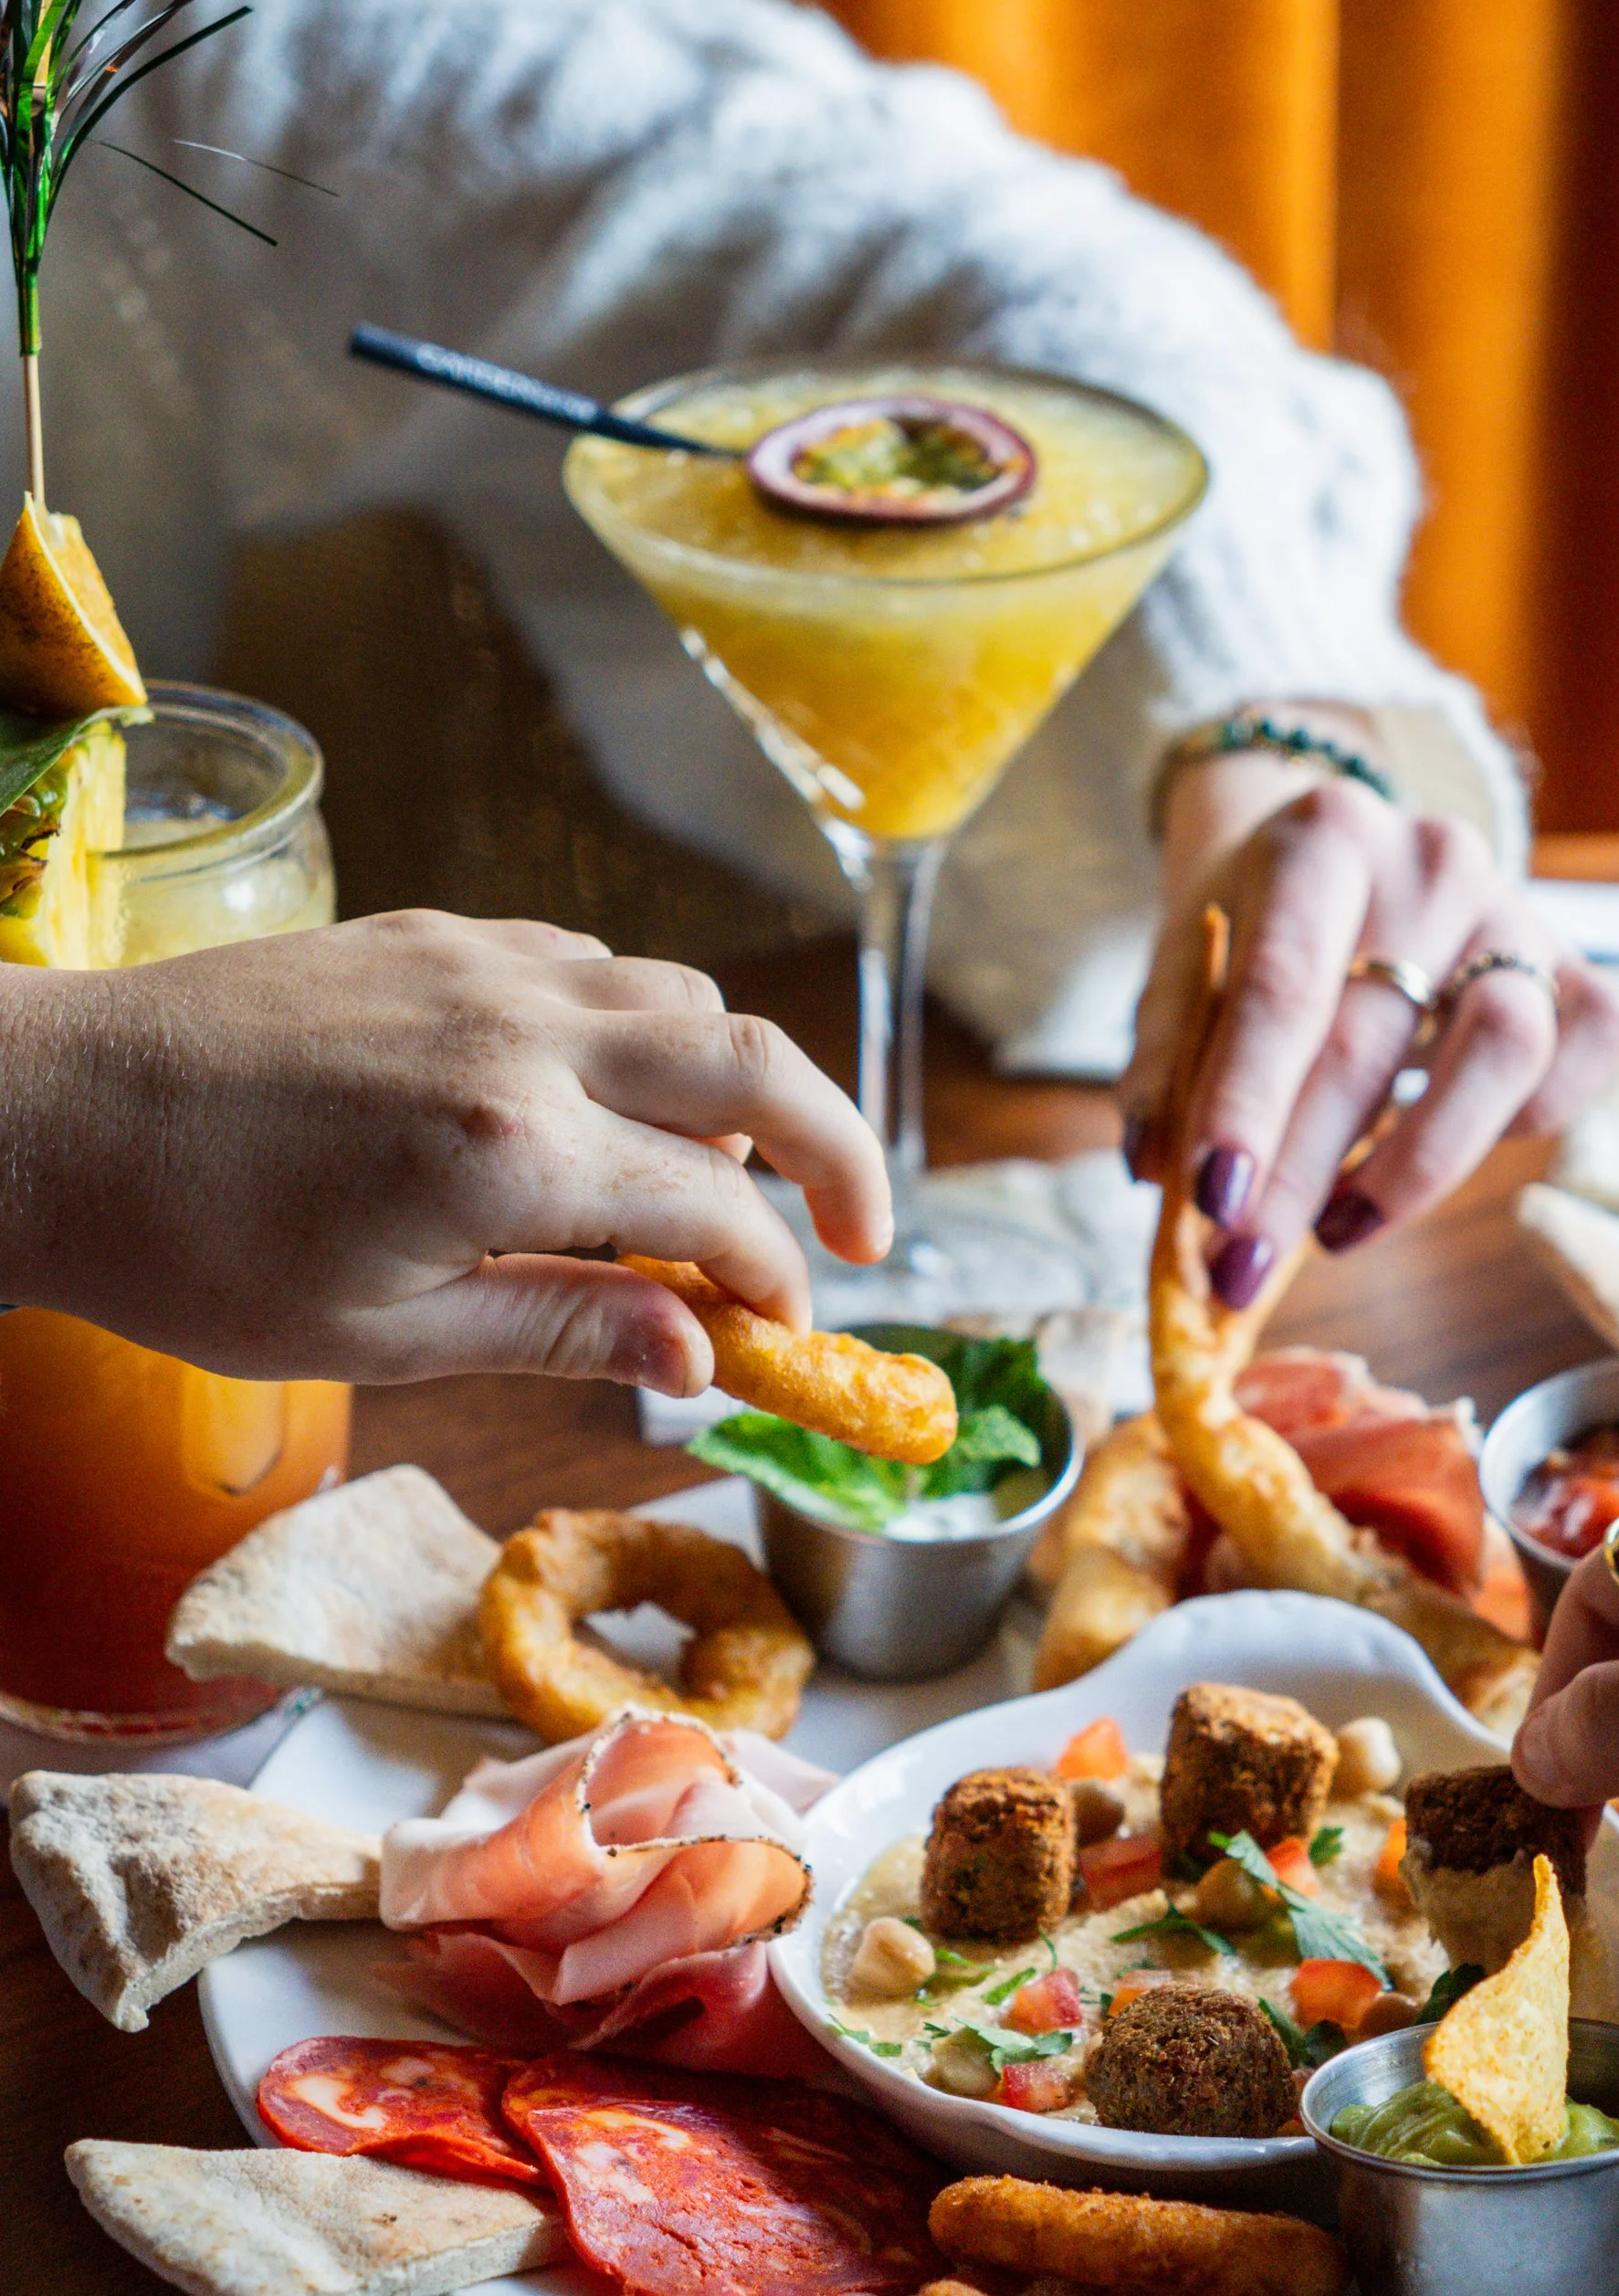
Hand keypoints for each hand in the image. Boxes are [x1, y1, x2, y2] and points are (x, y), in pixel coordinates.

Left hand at [0, 912, 890, 1388]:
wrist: (50, 1120)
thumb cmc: (195, 1254)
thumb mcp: (386, 1337)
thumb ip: (564, 1330)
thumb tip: (699, 1361)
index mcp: (511, 1152)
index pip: (718, 1212)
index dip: (777, 1283)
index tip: (785, 1335)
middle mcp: (522, 1033)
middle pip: (755, 1064)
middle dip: (839, 1152)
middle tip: (862, 1233)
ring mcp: (481, 964)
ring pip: (683, 997)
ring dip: (739, 1085)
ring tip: (719, 1176)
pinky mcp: (438, 934)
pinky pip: (594, 963)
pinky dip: (643, 1029)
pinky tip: (608, 1100)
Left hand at [1123, 736, 1618, 1308]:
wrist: (1341, 853)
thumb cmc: (1257, 926)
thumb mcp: (1186, 962)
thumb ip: (1164, 1059)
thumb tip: (1157, 1173)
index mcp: (1321, 839)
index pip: (1283, 987)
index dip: (1247, 1103)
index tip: (1213, 1203)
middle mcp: (1432, 860)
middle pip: (1372, 1040)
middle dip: (1302, 1174)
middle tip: (1244, 1267)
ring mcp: (1518, 910)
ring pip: (1502, 1050)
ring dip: (1413, 1167)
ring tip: (1334, 1228)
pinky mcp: (1576, 965)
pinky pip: (1581, 1059)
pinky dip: (1519, 1129)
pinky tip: (1429, 1158)